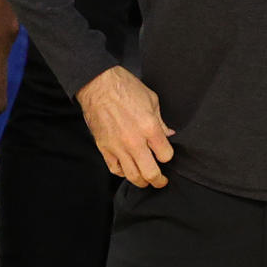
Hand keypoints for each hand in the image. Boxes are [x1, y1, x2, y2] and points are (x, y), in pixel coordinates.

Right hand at [76, 66, 174, 188]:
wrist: (98, 85)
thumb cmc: (125, 88)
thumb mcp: (152, 99)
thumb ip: (161, 121)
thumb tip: (168, 134)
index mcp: (150, 127)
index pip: (165, 155)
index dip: (168, 156)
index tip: (166, 154)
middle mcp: (134, 141)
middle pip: (150, 173)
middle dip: (159, 180)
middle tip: (162, 181)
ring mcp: (118, 147)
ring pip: (132, 176)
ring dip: (142, 181)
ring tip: (146, 180)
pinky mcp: (104, 148)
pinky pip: (115, 169)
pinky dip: (123, 173)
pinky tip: (128, 170)